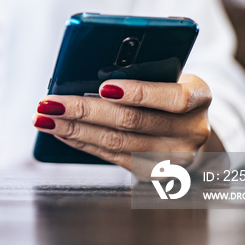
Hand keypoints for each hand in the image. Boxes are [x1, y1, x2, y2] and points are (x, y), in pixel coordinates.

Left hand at [33, 74, 214, 174]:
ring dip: (74, 129)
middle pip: (132, 122)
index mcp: (200, 96)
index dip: (138, 93)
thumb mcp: (167, 73)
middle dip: (84, 110)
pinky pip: (111, 157)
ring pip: (117, 143)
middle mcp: (193, 131)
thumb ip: (141, 71)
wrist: (193, 126)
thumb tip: (87, 71)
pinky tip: (59, 131)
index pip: (172, 97)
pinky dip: (81, 142)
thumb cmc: (169, 88)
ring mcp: (175, 158)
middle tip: (49, 102)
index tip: (103, 86)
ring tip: (44, 117)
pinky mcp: (154, 173)